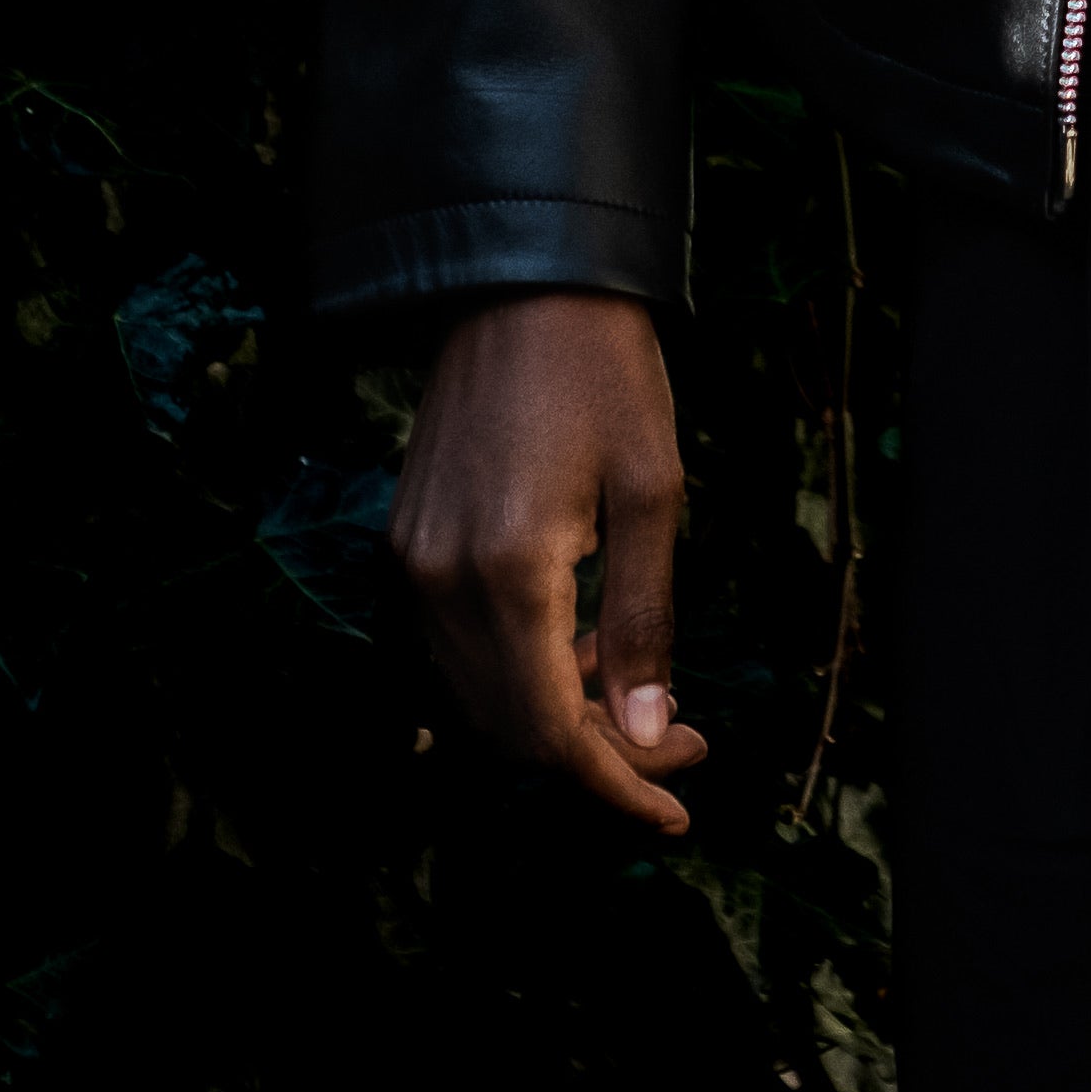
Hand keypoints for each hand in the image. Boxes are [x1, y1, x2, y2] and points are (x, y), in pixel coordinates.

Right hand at [392, 287, 703, 834]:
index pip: (549, 730)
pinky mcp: (409, 543)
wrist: (523, 282)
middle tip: (682, 744)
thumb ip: (644, 621)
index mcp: (510, 571)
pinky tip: (581, 650)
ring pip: (481, 694)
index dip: (613, 785)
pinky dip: (520, 670)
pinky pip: (459, 646)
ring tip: (639, 698)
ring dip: (558, 717)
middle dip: (599, 756)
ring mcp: (415, 563)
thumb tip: (646, 735)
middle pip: (510, 726)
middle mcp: (442, 580)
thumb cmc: (604, 371)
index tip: (675, 809)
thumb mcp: (653, 491)